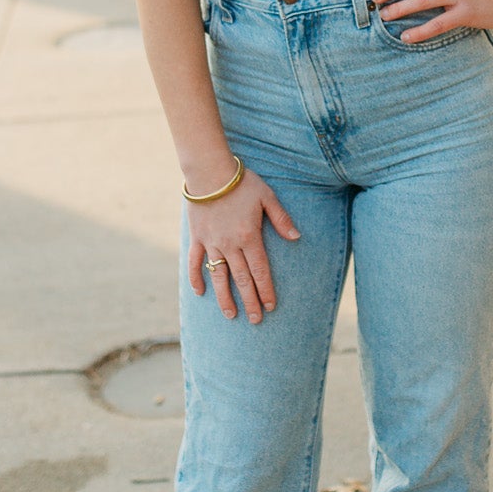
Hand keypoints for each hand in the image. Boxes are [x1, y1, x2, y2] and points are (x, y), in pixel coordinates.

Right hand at [187, 166, 299, 323]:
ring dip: (225, 298)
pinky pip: (195, 262)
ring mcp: (211, 243)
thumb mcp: (267, 197)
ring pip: (219, 276)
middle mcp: (230, 245)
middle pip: (242, 279)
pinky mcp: (197, 238)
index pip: (260, 271)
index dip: (266, 290)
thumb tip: (297, 238)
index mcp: (249, 237)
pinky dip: (196, 278)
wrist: (209, 171)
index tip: (270, 307)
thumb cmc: (241, 182)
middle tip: (255, 320)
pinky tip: (200, 293)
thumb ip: (281, 219)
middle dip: (250, 301)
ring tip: (231, 315)